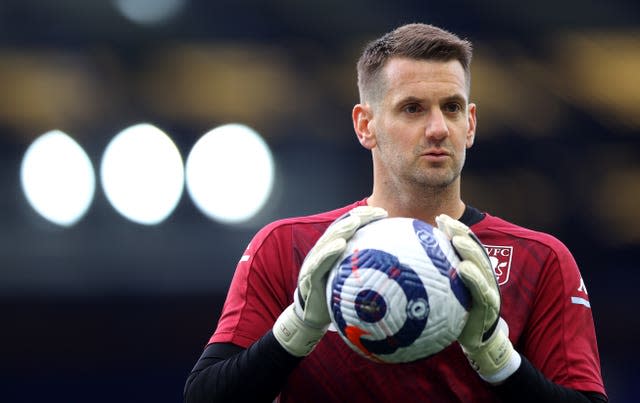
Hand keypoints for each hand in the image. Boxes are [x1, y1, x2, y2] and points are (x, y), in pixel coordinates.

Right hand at [273, 205, 387, 355]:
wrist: (314, 315)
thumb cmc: (338, 296)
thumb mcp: (354, 280)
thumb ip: (369, 270)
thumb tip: (400, 268)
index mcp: (336, 248)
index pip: (350, 226)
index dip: (365, 216)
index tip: (383, 213)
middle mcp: (324, 250)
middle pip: (341, 227)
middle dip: (358, 217)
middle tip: (375, 213)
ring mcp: (315, 261)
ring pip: (329, 239)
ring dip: (343, 229)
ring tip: (355, 222)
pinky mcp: (309, 275)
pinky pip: (319, 261)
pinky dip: (329, 251)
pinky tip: (340, 244)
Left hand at [436, 214, 520, 382]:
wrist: (476, 340)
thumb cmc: (456, 313)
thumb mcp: (443, 292)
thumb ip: (430, 277)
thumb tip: (400, 266)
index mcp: (471, 268)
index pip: (463, 243)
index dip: (454, 228)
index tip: (439, 218)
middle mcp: (482, 274)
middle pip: (472, 247)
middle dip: (460, 231)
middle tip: (445, 221)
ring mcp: (487, 288)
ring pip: (480, 264)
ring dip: (469, 250)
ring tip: (457, 239)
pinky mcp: (489, 304)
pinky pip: (482, 288)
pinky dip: (474, 277)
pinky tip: (463, 268)